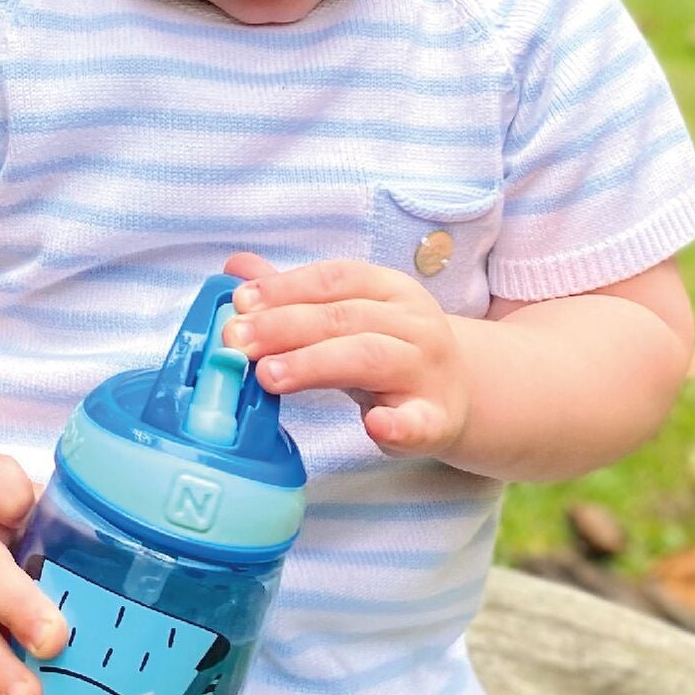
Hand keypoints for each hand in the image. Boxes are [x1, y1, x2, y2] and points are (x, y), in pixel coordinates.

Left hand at [220, 251, 471, 458]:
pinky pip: (419, 422)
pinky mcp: (436, 420)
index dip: (286, 288)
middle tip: (237, 342)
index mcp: (391, 290)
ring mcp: (427, 372)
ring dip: (316, 365)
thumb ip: (294, 296)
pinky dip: (397, 425)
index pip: (335, 279)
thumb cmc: (390, 351)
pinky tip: (373, 426)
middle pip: (345, 319)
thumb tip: (237, 268)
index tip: (240, 302)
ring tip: (269, 376)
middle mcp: (413, 324)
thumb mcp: (349, 315)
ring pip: (371, 359)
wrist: (457, 394)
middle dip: (285, 327)